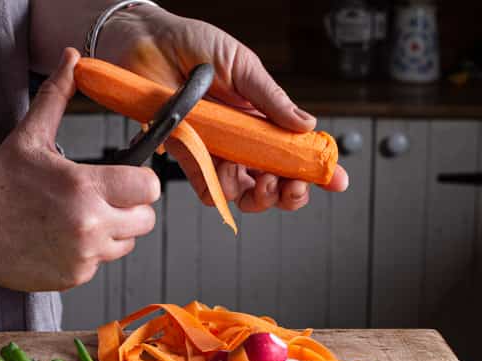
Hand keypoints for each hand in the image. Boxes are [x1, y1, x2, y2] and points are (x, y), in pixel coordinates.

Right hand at [0, 48, 159, 291]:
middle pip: (146, 221)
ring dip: (113, 232)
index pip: (148, 188)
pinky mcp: (74, 278)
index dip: (143, 182)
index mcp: (85, 187)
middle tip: (106, 200)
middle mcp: (90, 225)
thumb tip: (71, 60)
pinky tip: (62, 240)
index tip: (129, 180)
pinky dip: (88, 254)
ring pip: (125, 244)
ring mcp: (83, 256)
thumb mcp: (29, 137)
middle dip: (132, 209)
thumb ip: (56, 98)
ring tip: (80, 219)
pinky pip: (99, 264)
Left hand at [98, 7, 348, 212]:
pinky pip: (208, 189)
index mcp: (260, 119)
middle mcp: (240, 141)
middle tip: (292, 186)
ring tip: (263, 181)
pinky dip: (221, 192)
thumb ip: (271, 100)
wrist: (146, 44)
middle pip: (272, 181)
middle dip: (288, 192)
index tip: (335, 179)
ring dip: (259, 195)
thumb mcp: (243, 67)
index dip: (313, 169)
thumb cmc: (193, 46)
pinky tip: (228, 179)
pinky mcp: (188, 158)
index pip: (291, 151)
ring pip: (244, 192)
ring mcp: (216, 152)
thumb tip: (307, 125)